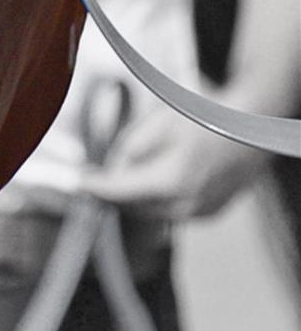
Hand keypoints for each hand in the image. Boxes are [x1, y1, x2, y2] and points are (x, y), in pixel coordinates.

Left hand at [83, 110, 264, 220]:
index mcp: (172, 181)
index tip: (79, 182)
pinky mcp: (210, 212)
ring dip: (136, 196)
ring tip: (133, 169)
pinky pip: (172, 210)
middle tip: (99, 173)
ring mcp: (201, 211)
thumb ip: (129, 148)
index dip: (96, 189)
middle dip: (115, 191)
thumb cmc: (206, 117)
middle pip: (135, 207)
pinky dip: (158, 198)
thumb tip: (113, 168)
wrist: (252, 127)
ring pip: (153, 211)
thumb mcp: (157, 122)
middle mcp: (187, 204)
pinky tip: (161, 175)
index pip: (121, 193)